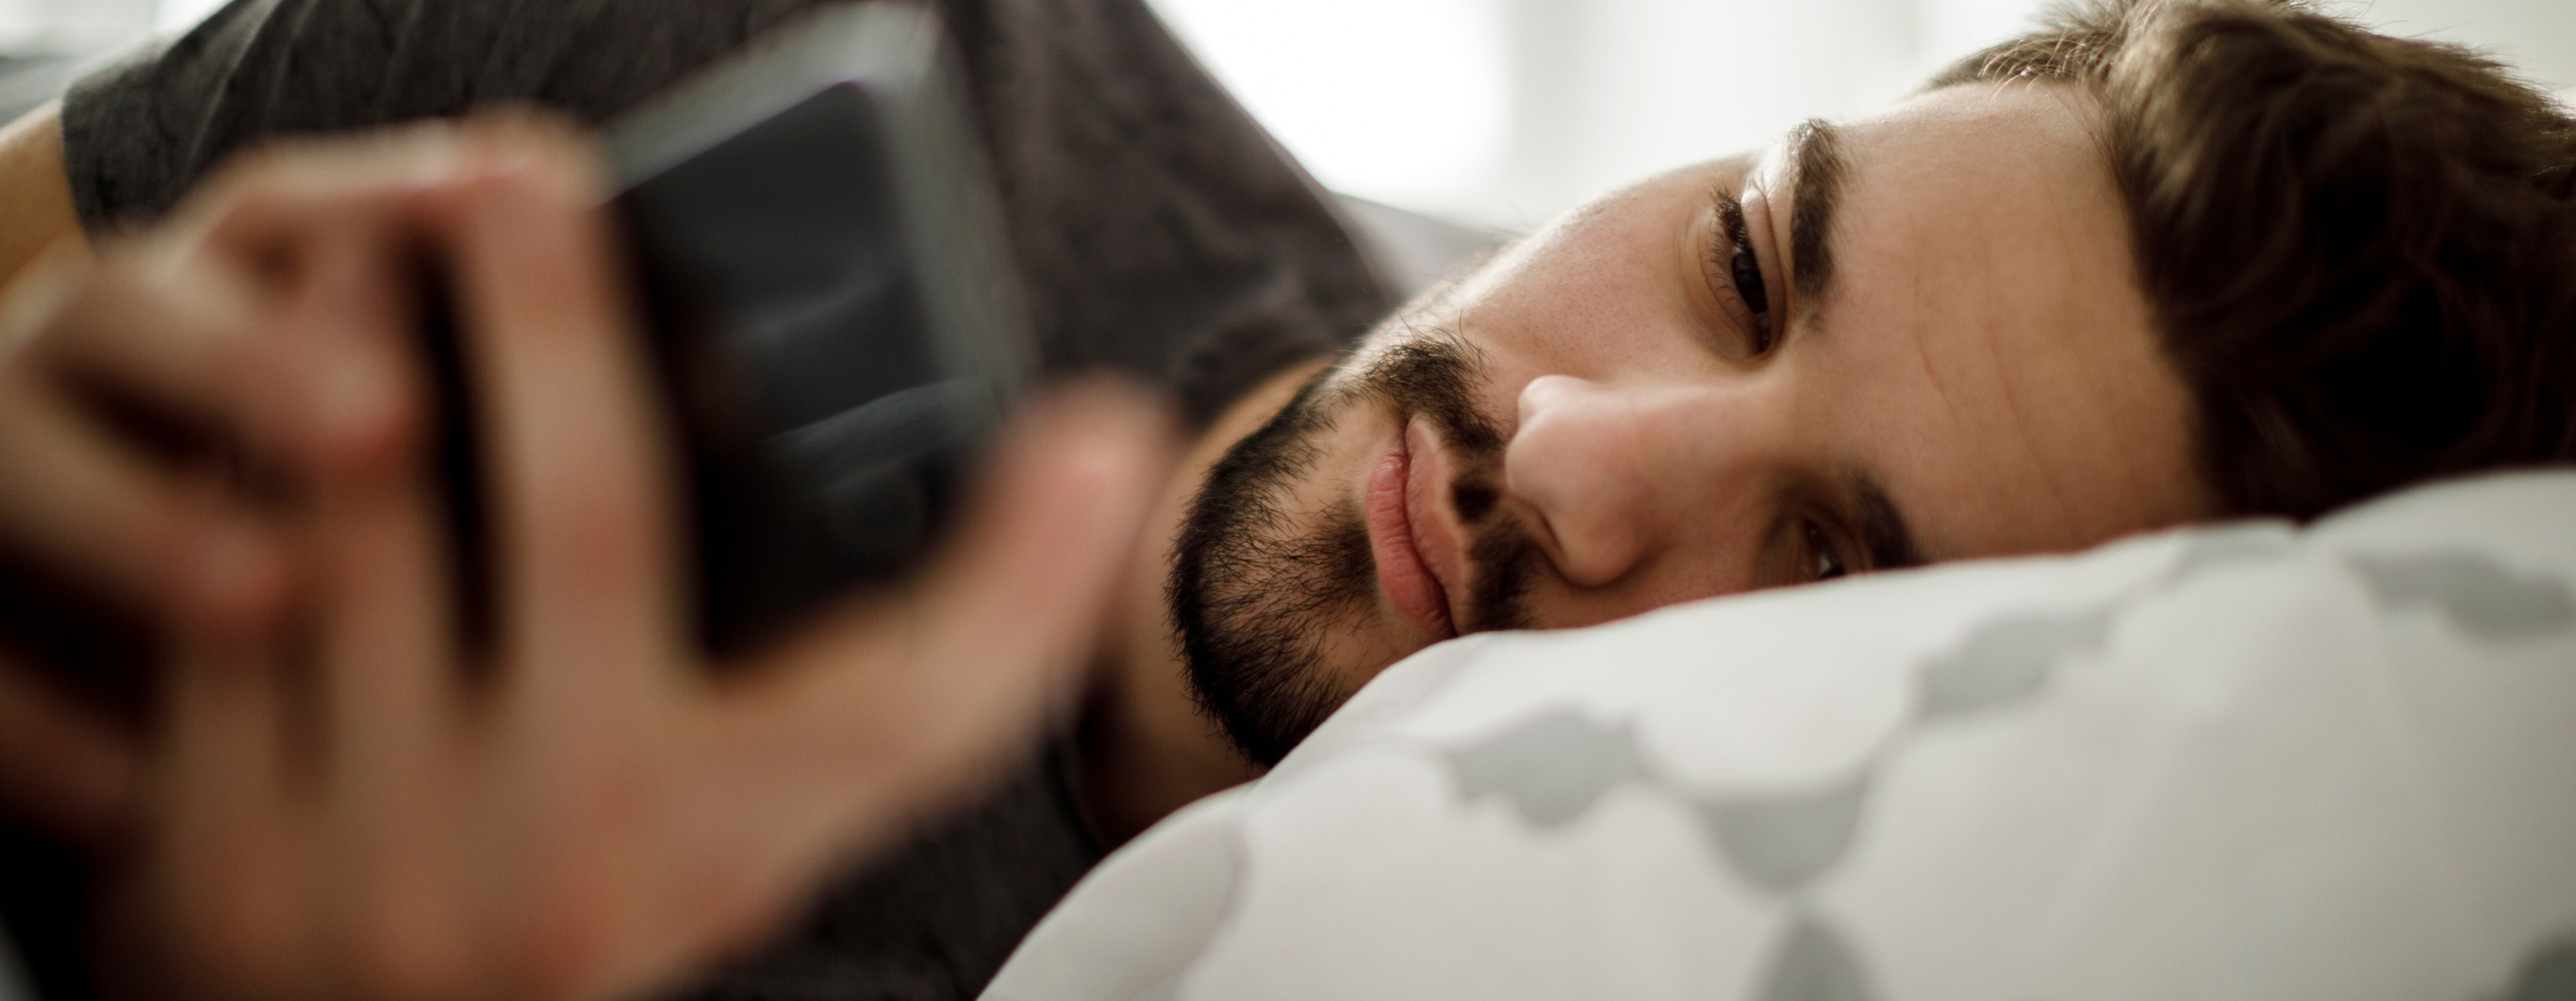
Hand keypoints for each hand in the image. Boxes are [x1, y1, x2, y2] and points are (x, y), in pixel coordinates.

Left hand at [0, 119, 1172, 999]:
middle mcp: (573, 878)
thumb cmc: (565, 904)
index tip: (1107, 437)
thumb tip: (1005, 474)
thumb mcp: (712, 825)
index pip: (911, 715)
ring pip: (365, 540)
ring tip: (367, 258)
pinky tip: (252, 430)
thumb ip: (806, 688)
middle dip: (562, 318)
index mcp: (726, 861)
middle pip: (592, 529)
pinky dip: (235, 493)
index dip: (1031, 580)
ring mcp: (380, 882)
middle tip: (525, 173)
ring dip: (354, 363)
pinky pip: (217, 619)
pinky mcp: (206, 876)